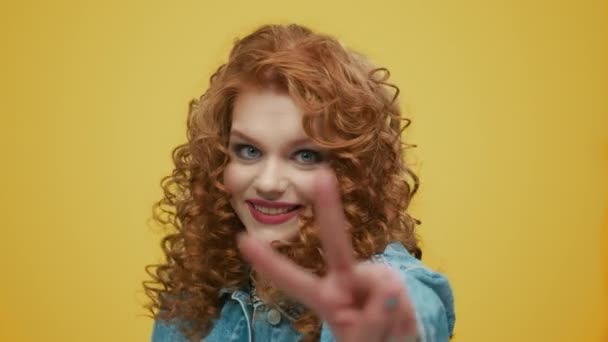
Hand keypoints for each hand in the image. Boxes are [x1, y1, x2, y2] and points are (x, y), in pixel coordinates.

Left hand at [237, 169, 418, 341]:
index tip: (244, 240)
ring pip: (382, 289)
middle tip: (322, 176)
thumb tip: (388, 290)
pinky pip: (398, 294)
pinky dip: (402, 313)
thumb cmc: (371, 341)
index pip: (294, 281)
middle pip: (337, 245)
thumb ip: (370, 324)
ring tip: (389, 329)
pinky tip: (400, 319)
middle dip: (331, 210)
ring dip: (390, 316)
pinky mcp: (392, 279)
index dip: (269, 263)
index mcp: (326, 298)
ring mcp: (371, 277)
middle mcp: (345, 280)